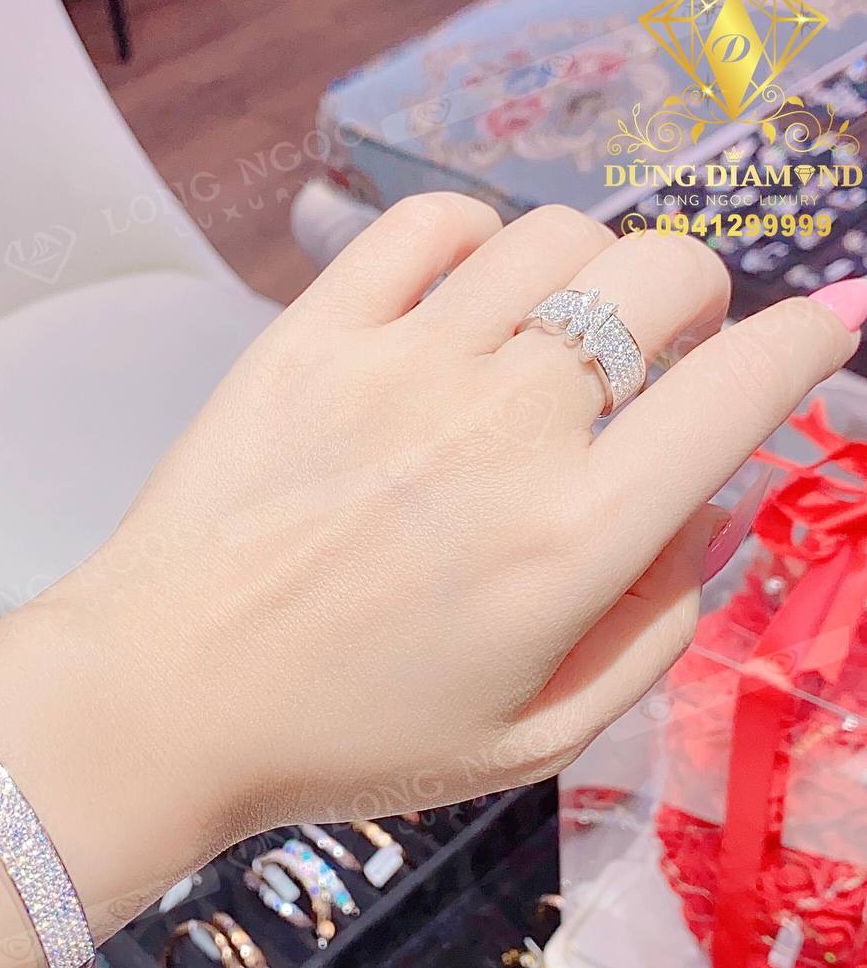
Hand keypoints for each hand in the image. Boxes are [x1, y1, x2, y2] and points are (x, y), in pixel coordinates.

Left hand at [68, 196, 857, 842]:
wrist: (166, 697)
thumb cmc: (351, 737)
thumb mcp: (533, 739)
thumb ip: (653, 629)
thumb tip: (717, 510)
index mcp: (575, 538)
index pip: (741, 388)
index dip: (807, 343)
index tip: (821, 330)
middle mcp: (507, 426)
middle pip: (662, 276)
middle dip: (698, 303)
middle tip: (662, 354)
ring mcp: (403, 364)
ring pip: (556, 237)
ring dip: (589, 273)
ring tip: (554, 334)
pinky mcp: (313, 333)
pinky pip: (427, 227)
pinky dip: (474, 240)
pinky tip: (463, 297)